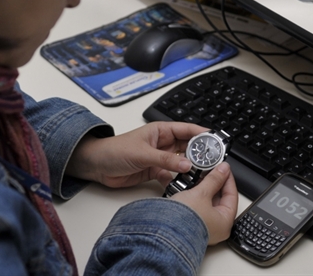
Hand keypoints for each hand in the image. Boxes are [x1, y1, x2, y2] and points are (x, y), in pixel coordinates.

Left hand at [65, 121, 206, 187]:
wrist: (96, 166)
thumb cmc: (114, 150)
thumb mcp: (143, 153)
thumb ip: (165, 160)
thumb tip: (186, 163)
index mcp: (160, 131)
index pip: (186, 129)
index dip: (202, 133)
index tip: (216, 140)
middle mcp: (162, 144)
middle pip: (187, 146)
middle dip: (200, 153)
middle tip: (213, 160)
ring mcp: (159, 158)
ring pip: (181, 162)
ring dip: (190, 168)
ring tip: (202, 174)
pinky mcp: (154, 171)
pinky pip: (171, 175)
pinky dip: (178, 179)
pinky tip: (184, 184)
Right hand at [171, 162, 238, 244]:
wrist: (163, 232)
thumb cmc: (184, 220)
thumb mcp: (201, 193)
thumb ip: (214, 179)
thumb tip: (223, 169)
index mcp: (225, 222)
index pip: (232, 196)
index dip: (228, 179)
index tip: (223, 169)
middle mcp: (216, 228)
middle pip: (220, 200)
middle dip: (215, 183)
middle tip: (211, 171)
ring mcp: (204, 227)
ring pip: (208, 203)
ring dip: (204, 189)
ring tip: (200, 177)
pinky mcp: (192, 225)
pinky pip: (198, 207)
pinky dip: (196, 196)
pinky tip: (191, 187)